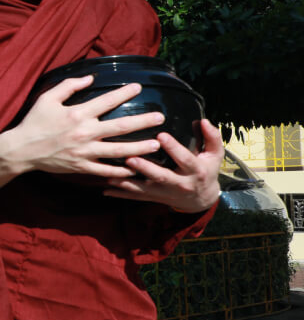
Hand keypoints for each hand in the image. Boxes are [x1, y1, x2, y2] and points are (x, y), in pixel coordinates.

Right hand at [0, 76, 164, 191]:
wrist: (21, 150)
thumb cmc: (34, 122)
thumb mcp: (47, 99)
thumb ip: (69, 86)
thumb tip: (90, 78)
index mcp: (78, 114)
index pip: (107, 101)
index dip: (124, 93)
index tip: (138, 87)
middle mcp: (85, 133)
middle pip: (121, 126)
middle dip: (143, 121)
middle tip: (160, 117)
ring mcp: (85, 152)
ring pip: (119, 150)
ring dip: (139, 147)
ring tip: (156, 144)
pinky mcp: (81, 167)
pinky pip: (105, 170)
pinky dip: (120, 171)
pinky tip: (134, 168)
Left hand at [103, 120, 223, 211]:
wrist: (201, 199)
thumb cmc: (206, 170)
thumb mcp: (215, 155)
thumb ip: (211, 137)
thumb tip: (203, 120)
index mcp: (195, 171)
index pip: (185, 159)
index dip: (174, 148)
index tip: (161, 135)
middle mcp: (180, 184)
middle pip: (162, 177)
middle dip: (146, 168)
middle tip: (130, 158)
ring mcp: (165, 193)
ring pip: (145, 190)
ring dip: (127, 183)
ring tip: (110, 176)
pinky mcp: (154, 198)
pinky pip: (136, 197)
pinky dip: (120, 194)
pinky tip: (105, 190)